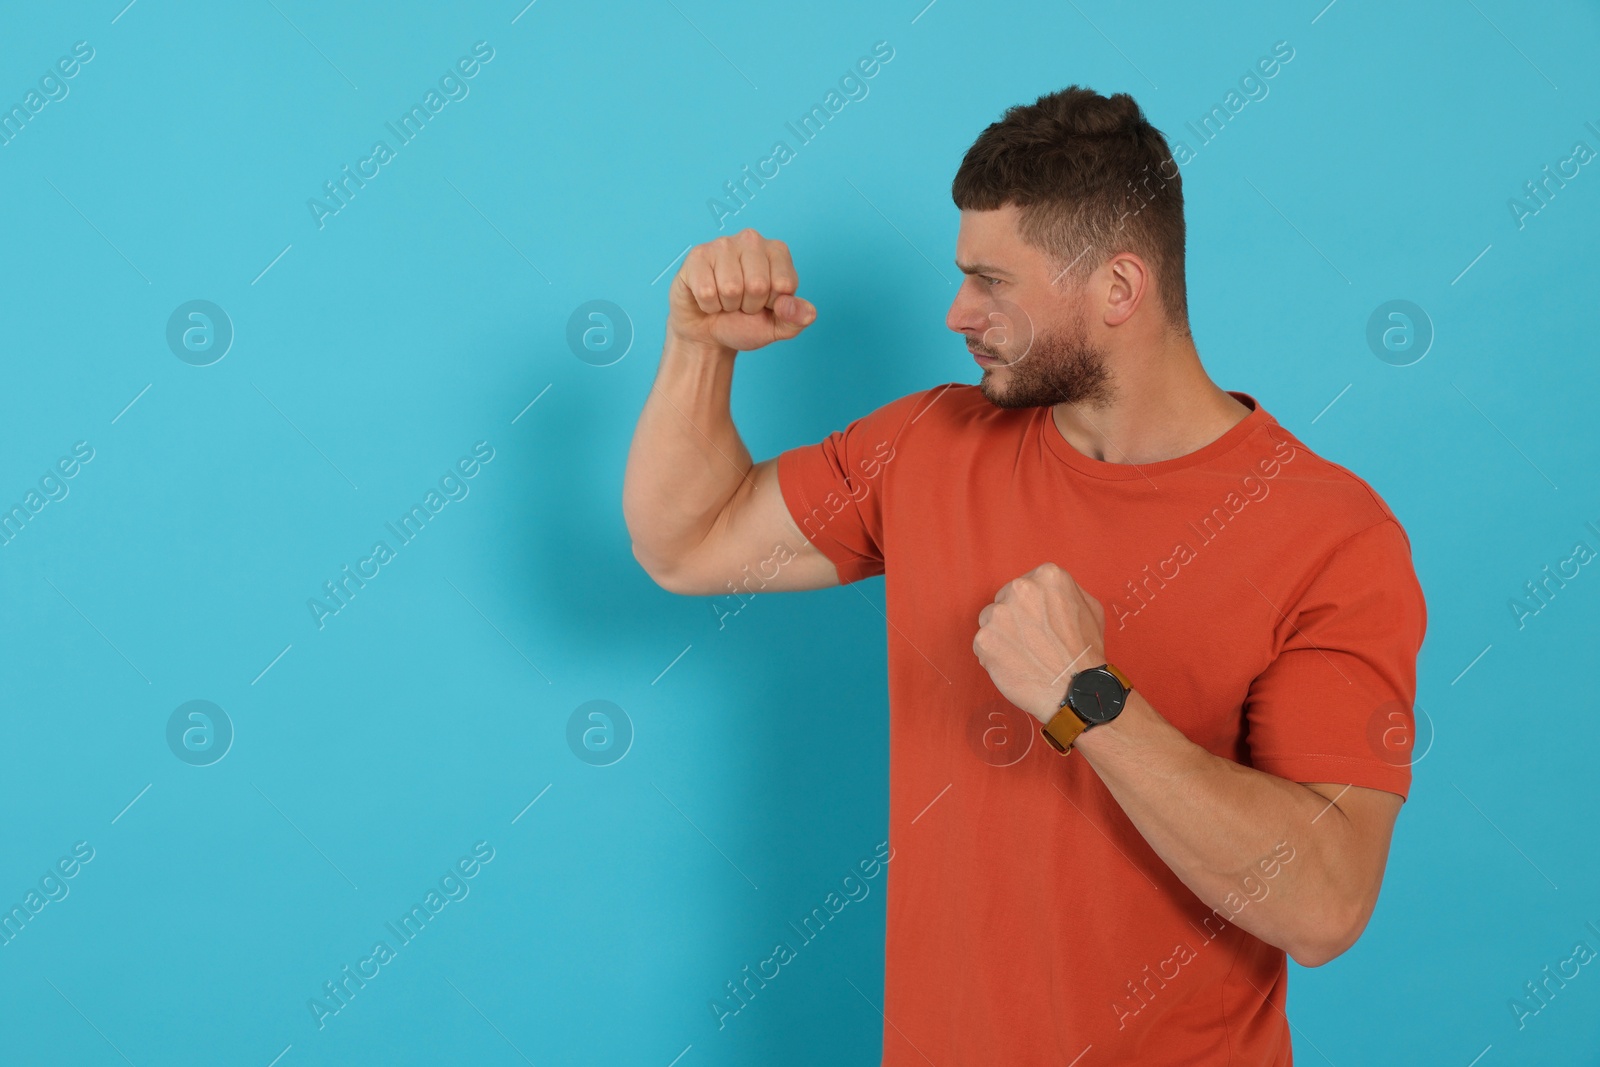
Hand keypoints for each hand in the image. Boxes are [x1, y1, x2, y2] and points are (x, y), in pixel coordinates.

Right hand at [668, 228, 816, 352]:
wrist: (708, 333)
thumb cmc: (745, 323)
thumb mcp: (779, 327)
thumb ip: (798, 318)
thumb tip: (795, 307)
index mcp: (778, 251)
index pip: (784, 284)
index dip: (773, 304)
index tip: (764, 303)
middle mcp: (752, 240)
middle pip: (758, 285)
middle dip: (749, 305)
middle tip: (741, 303)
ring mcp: (723, 244)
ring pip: (731, 288)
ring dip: (727, 305)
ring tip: (725, 299)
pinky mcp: (698, 256)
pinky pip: (706, 291)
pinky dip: (708, 305)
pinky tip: (707, 297)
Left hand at [973, 562, 1107, 724]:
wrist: (1076, 689)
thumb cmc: (1085, 651)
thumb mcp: (1090, 608)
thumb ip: (1066, 592)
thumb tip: (1048, 592)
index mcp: (1047, 576)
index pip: (1026, 585)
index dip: (1031, 607)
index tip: (1040, 622)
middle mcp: (1020, 588)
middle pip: (1005, 600)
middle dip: (1014, 618)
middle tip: (1032, 641)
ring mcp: (999, 614)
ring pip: (990, 620)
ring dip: (1002, 635)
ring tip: (1024, 654)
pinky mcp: (985, 639)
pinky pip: (982, 644)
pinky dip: (994, 655)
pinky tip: (1015, 665)